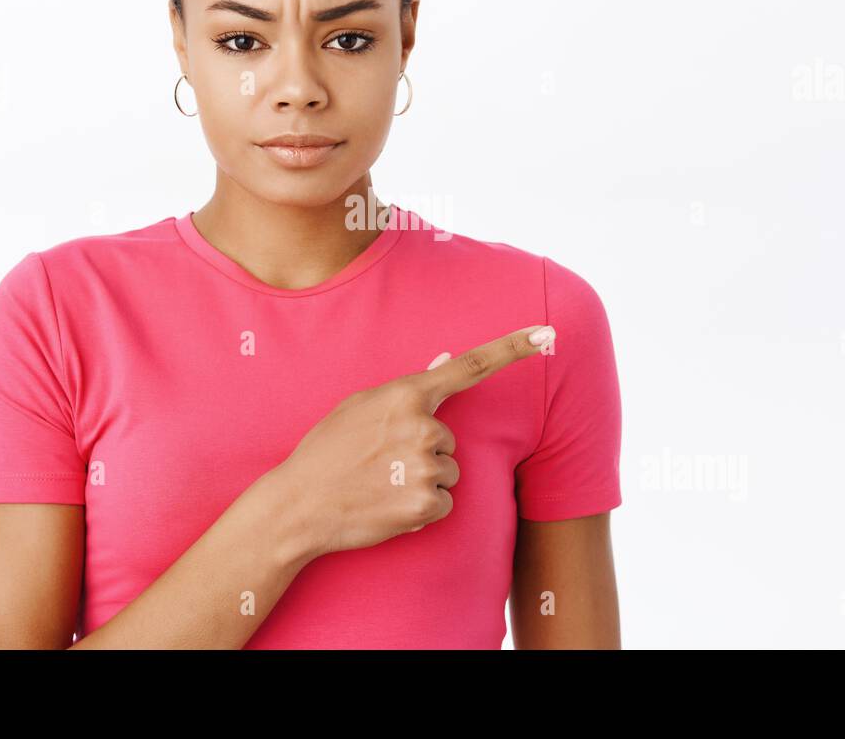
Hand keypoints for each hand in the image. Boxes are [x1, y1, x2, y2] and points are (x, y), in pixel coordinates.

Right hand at [275, 324, 556, 556]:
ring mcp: (425, 465)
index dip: (512, 348)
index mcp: (406, 394)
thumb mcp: (360, 406)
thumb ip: (406, 391)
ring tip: (379, 484)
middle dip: (423, 454)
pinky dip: (420, 510)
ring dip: (421, 483)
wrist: (298, 504)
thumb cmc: (327, 451)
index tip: (546, 334)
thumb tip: (444, 363)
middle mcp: (423, 426)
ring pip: (448, 474)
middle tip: (379, 463)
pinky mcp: (426, 502)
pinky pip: (444, 504)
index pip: (470, 366)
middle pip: (450, 441)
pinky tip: (387, 506)